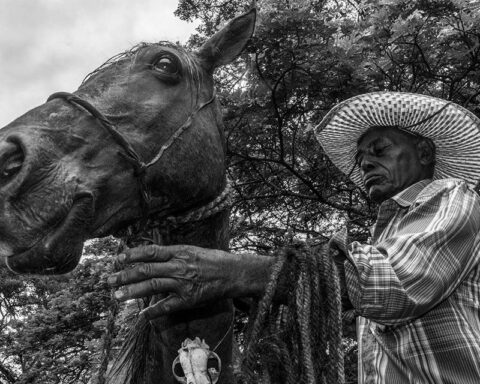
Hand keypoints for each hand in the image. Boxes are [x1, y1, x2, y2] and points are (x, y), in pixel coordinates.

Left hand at [107, 245, 273, 318]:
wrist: (234, 272)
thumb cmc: (213, 259)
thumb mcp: (192, 250)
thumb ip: (172, 254)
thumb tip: (151, 256)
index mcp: (179, 251)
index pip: (151, 251)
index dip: (133, 254)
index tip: (118, 258)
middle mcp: (179, 266)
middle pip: (147, 269)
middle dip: (125, 275)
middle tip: (108, 280)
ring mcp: (183, 283)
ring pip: (153, 286)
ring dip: (132, 292)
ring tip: (116, 296)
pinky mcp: (189, 298)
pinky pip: (168, 306)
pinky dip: (154, 311)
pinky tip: (143, 316)